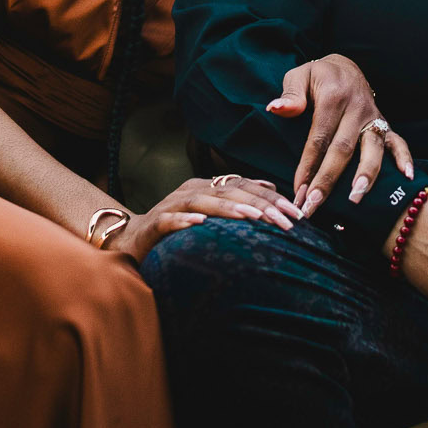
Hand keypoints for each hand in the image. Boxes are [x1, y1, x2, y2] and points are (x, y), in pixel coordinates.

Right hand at [103, 176, 302, 261]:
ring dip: (229, 209)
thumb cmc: (176, 229)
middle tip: (286, 220)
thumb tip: (270, 189)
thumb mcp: (210, 213)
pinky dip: (184, 221)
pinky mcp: (153, 224)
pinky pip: (169, 220)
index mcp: (207, 187)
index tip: (298, 213)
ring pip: (203, 202)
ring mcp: (171, 206)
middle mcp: (191, 191)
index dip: (272, 198)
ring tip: (252, 217)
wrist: (130, 240)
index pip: (244, 187)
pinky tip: (200, 224)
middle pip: (229, 192)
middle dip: (260, 205)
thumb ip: (236, 200)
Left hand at [268, 53, 413, 216]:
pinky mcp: (385, 123)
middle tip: (314, 205)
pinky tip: (406, 177)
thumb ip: (291, 94)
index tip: (298, 190)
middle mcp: (357, 108)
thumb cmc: (318, 76)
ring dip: (365, 176)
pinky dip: (404, 158)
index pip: (319, 137)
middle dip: (328, 179)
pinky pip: (398, 141)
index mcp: (334, 97)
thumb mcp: (299, 75)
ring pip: (372, 149)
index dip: (308, 165)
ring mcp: (374, 117)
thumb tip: (276, 109)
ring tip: (355, 199)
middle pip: (343, 149)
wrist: (345, 66)